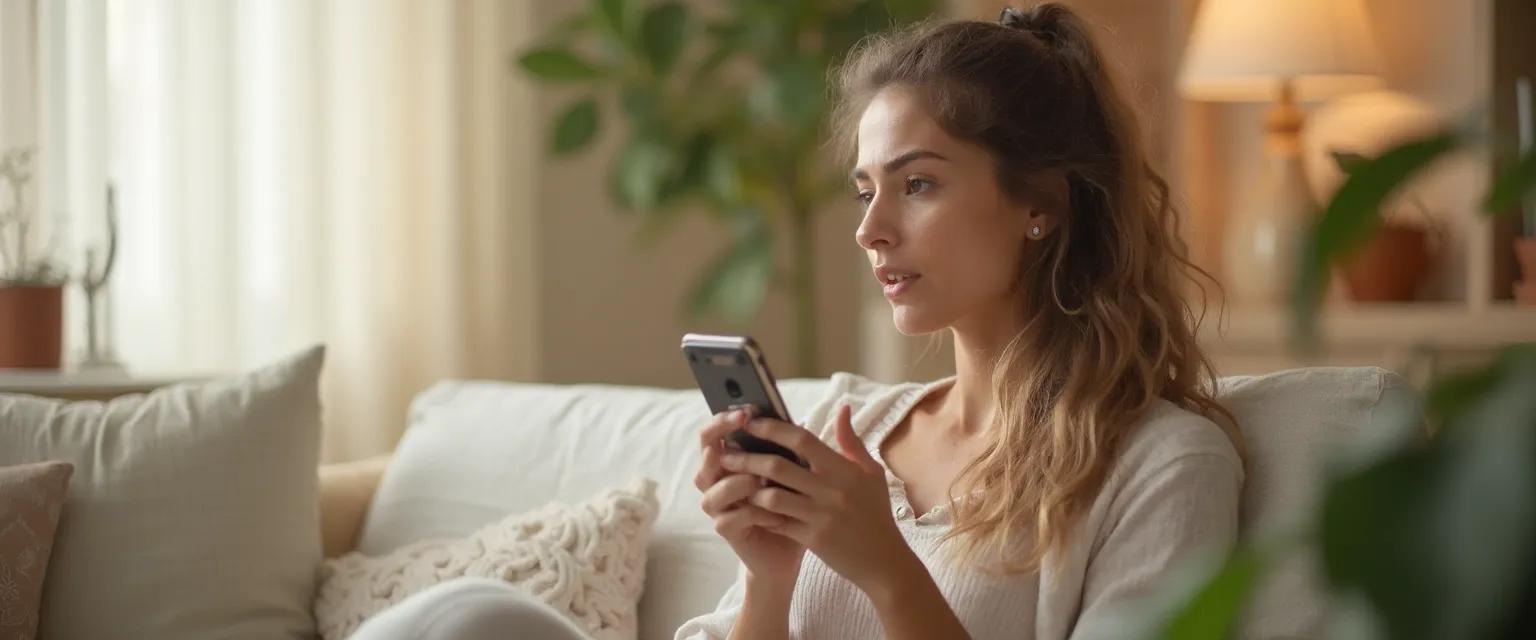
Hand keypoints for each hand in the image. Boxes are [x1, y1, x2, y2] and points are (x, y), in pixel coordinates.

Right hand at [695, 407, 805, 590]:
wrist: (791, 548)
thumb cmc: (790, 503)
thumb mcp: (792, 472)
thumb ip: (786, 448)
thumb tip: (795, 418)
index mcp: (728, 461)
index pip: (714, 432)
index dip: (724, 419)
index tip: (746, 408)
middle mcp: (715, 480)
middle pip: (706, 452)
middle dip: (721, 435)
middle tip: (743, 424)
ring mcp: (718, 506)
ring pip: (713, 488)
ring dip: (738, 481)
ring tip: (760, 479)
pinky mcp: (726, 530)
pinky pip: (730, 518)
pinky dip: (752, 513)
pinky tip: (775, 514)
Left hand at [720, 404, 915, 594]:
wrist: (884, 560)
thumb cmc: (876, 513)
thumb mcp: (870, 473)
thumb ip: (851, 441)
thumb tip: (841, 408)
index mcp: (844, 469)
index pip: (802, 440)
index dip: (773, 428)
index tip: (751, 421)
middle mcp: (832, 490)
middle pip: (779, 466)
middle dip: (748, 457)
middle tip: (727, 452)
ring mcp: (821, 516)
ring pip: (772, 496)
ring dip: (748, 487)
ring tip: (731, 480)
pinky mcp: (813, 539)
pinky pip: (777, 522)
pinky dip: (759, 514)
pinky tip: (746, 506)